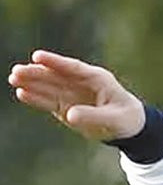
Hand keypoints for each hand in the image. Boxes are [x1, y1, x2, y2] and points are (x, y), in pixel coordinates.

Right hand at [9, 49, 146, 141]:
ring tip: (13, 78)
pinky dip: (36, 98)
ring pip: (49, 86)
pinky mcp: (66, 107)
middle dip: (37, 73)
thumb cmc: (126, 119)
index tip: (37, 56)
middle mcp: (81, 84)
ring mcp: (72, 94)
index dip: (56, 62)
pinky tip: (22, 93)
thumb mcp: (114, 119)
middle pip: (56, 75)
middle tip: (17, 71)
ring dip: (32, 82)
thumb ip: (93, 116)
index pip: (74, 68)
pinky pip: (48, 101)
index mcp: (97, 79)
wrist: (128, 128)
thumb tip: (69, 115)